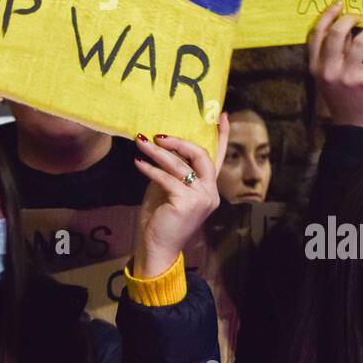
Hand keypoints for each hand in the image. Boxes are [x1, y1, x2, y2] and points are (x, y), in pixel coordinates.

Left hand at [130, 113, 228, 278]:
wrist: (158, 248)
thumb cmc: (161, 218)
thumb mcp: (168, 188)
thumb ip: (173, 170)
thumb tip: (162, 144)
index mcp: (208, 188)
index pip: (218, 157)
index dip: (222, 136)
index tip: (224, 115)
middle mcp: (210, 192)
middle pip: (201, 155)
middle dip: (179, 141)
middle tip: (158, 135)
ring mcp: (201, 198)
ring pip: (180, 165)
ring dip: (157, 152)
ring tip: (141, 142)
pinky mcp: (187, 202)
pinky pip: (167, 178)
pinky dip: (150, 169)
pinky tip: (138, 162)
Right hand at [308, 0, 362, 128]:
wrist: (353, 124)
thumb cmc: (342, 95)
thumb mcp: (330, 75)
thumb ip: (335, 51)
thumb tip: (346, 25)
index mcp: (316, 66)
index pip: (317, 34)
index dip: (327, 15)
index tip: (339, 4)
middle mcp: (329, 70)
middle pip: (336, 34)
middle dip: (349, 18)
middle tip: (359, 16)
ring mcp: (347, 77)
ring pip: (359, 42)